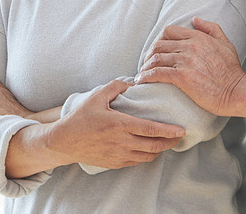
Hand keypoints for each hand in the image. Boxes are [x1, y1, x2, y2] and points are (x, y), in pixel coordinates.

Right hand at [43, 80, 185, 169]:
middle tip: (179, 136)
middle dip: (170, 142)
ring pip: (147, 156)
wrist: (64, 141)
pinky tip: (149, 148)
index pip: (150, 129)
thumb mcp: (96, 97)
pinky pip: (137, 162)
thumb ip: (116, 86)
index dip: (168, 131)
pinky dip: (146, 156)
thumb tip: (133, 82)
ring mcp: (118, 155)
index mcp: (119, 124)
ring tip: (166, 142)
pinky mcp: (115, 163)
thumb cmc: (80, 118)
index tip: (181, 130)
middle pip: (154, 145)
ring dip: (159, 150)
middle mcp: (121, 142)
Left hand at [136, 17, 245, 116]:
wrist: (237, 91)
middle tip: (147, 63)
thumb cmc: (232, 71)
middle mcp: (189, 46)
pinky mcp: (182, 76)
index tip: (156, 50)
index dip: (159, 40)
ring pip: (156, 58)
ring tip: (142, 73)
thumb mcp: (225, 43)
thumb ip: (210, 28)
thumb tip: (195, 19)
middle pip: (159, 44)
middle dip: (149, 54)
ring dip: (145, 66)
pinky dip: (146, 76)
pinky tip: (141, 80)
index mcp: (198, 37)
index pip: (169, 31)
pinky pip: (157, 72)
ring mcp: (185, 61)